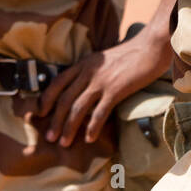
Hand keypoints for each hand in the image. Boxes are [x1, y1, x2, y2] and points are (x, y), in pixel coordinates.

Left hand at [30, 32, 170, 146]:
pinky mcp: (116, 90)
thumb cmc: (130, 54)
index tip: (39, 114)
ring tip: (64, 143)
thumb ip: (91, 72)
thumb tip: (82, 89)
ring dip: (69, 128)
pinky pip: (100, 112)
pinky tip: (89, 139)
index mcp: (83, 63)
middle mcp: (88, 72)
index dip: (46, 99)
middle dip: (55, 120)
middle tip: (49, 137)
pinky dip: (92, 127)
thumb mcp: (103, 59)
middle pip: (64, 99)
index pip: (57, 82)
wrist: (150, 46)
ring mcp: (101, 81)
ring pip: (78, 108)